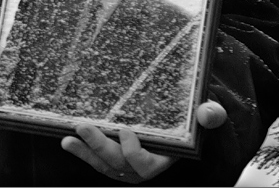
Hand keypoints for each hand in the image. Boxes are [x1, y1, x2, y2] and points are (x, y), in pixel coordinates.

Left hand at [60, 100, 226, 183]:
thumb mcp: (207, 113)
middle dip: (100, 147)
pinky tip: (68, 140)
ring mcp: (128, 162)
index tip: (125, 130)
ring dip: (85, 152)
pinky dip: (83, 151)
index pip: (145, 165)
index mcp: (165, 157)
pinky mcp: (116, 155)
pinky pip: (98, 159)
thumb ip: (210, 114)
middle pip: (119, 164)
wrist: (188, 118)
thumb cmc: (196, 116)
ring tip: (68, 138)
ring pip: (104, 164)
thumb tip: (208, 113)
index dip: (133, 152)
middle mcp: (144, 165)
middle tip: (84, 127)